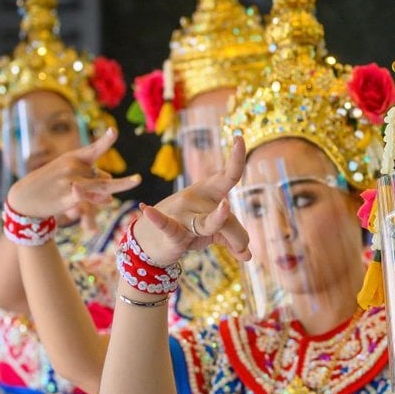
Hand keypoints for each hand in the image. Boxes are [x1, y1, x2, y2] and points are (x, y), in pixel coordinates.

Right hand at [6, 129, 140, 218]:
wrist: (24, 197)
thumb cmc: (50, 185)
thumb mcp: (70, 178)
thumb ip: (92, 184)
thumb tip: (110, 198)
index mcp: (75, 158)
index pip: (94, 149)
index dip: (105, 141)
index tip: (113, 131)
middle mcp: (74, 167)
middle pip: (104, 177)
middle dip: (122, 183)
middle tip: (139, 180)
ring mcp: (70, 181)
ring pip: (100, 187)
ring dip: (115, 190)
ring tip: (135, 182)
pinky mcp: (66, 196)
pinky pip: (85, 197)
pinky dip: (91, 198)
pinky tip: (94, 196)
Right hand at [132, 136, 250, 265]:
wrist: (150, 244)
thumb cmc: (186, 230)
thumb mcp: (213, 232)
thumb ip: (233, 239)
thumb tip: (248, 255)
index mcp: (209, 193)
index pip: (227, 175)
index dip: (235, 159)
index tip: (239, 138)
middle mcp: (196, 198)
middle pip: (227, 214)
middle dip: (238, 234)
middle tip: (244, 251)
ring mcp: (182, 213)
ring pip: (211, 224)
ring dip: (231, 239)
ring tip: (243, 251)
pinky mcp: (170, 231)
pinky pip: (167, 225)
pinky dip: (158, 219)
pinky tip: (147, 210)